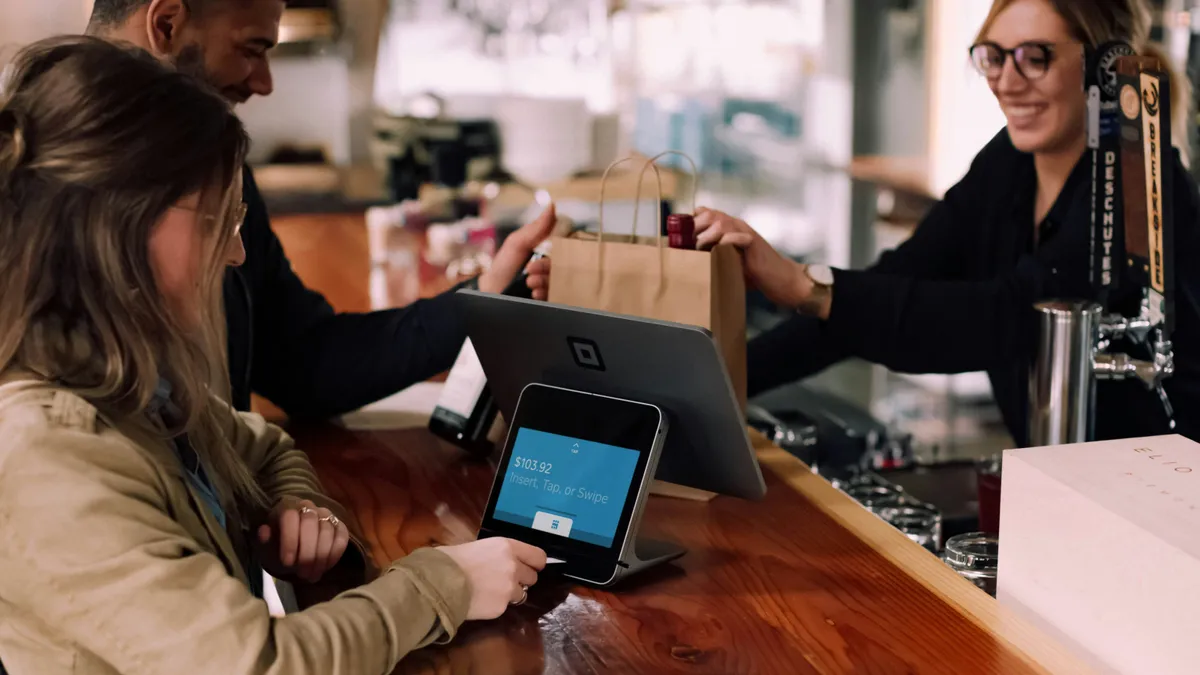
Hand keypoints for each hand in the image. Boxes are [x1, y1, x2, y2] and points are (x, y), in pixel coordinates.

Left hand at [255, 497, 350, 583]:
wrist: (294, 547)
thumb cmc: (279, 546)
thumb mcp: (267, 546)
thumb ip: (265, 541)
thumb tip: (263, 532)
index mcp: (287, 507)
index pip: (290, 517)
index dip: (290, 539)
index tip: (288, 563)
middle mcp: (308, 506)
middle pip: (310, 523)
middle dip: (307, 551)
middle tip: (302, 574)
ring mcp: (326, 515)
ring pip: (327, 531)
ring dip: (320, 557)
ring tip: (312, 576)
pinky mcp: (339, 525)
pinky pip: (342, 538)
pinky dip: (334, 555)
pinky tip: (325, 568)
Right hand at [438, 538, 546, 619]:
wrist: (440, 584)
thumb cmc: (451, 560)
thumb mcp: (477, 546)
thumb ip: (496, 554)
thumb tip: (498, 559)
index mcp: (507, 546)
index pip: (538, 556)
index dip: (535, 563)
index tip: (531, 567)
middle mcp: (513, 566)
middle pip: (532, 577)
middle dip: (522, 579)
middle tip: (505, 581)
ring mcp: (509, 588)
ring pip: (522, 594)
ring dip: (511, 594)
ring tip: (491, 592)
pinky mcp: (502, 607)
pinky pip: (506, 606)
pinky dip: (497, 605)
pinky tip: (482, 601)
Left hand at [478, 204, 556, 293]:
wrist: (490, 291)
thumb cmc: (503, 266)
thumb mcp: (518, 244)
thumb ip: (536, 228)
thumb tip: (552, 205)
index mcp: (547, 256)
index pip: (564, 253)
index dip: (556, 256)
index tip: (540, 258)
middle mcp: (551, 272)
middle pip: (563, 269)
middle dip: (546, 270)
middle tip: (530, 271)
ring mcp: (550, 287)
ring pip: (560, 284)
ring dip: (545, 283)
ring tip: (529, 283)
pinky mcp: (548, 301)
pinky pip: (557, 298)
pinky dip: (546, 295)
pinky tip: (534, 293)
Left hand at [694, 207, 822, 314]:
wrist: (780, 278)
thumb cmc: (753, 273)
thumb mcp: (728, 261)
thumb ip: (712, 254)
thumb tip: (687, 258)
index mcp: (729, 228)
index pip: (705, 212)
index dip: (690, 222)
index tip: (680, 236)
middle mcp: (737, 225)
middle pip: (710, 214)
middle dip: (695, 228)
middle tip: (688, 245)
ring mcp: (745, 232)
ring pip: (721, 222)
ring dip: (706, 236)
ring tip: (700, 250)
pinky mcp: (753, 242)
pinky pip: (735, 236)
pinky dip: (724, 243)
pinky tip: (717, 253)